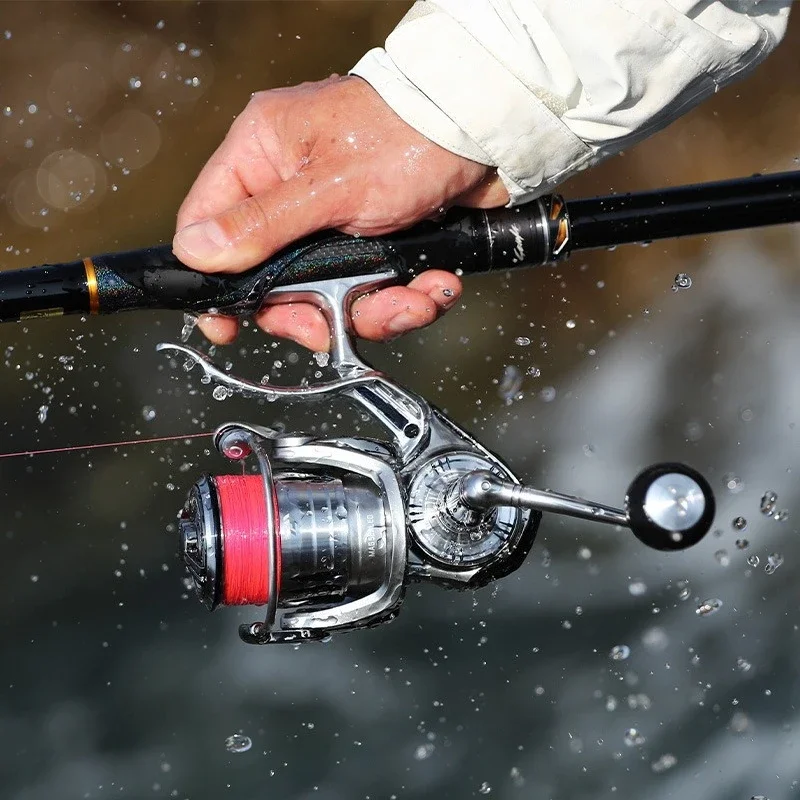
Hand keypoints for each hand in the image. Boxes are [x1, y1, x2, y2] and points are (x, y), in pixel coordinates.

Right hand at [173, 75, 507, 349]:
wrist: (489, 134)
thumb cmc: (409, 136)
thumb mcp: (330, 186)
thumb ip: (264, 225)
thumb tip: (196, 251)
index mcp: (263, 155)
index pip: (210, 223)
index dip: (215, 280)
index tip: (227, 327)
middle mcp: (291, 189)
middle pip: (273, 278)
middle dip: (314, 312)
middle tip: (337, 326)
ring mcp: (333, 219)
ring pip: (329, 293)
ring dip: (375, 310)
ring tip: (416, 300)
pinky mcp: (373, 241)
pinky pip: (373, 289)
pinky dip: (406, 298)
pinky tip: (434, 286)